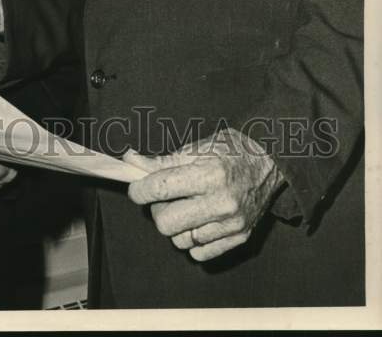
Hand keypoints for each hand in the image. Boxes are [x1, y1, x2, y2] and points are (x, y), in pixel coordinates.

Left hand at [125, 128, 285, 261]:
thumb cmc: (230, 150)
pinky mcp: (240, 238)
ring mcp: (232, 224)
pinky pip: (199, 254)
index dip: (140, 190)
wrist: (269, 162)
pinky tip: (197, 221)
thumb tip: (131, 161)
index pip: (160, 188)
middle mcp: (222, 202)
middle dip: (157, 210)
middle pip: (166, 223)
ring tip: (183, 207)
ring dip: (175, 226)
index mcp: (209, 173)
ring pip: (180, 240)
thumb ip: (163, 160)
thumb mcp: (197, 146)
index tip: (136, 189)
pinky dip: (192, 240)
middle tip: (162, 198)